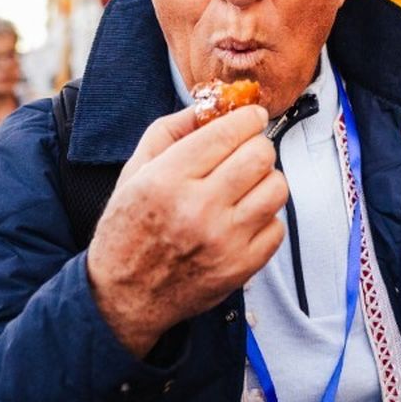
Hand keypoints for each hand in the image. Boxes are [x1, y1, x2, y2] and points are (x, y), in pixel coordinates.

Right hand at [86, 105, 287, 357]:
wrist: (123, 297)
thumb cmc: (128, 228)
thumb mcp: (135, 171)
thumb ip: (171, 130)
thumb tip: (211, 104)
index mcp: (167, 180)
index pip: (229, 132)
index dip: (248, 118)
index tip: (252, 117)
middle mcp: (198, 209)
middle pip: (260, 155)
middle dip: (257, 146)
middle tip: (247, 151)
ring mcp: (223, 240)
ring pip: (277, 188)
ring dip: (266, 180)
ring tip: (246, 186)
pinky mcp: (240, 267)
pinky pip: (277, 226)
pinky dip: (265, 218)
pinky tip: (243, 219)